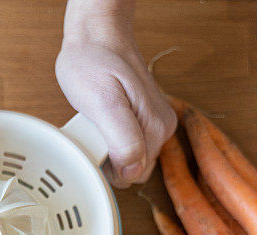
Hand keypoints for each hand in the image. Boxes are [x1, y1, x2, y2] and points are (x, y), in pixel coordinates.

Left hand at [56, 0, 175, 187]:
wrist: (97, 36)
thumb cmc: (94, 62)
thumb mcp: (102, 102)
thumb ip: (122, 139)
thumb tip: (132, 169)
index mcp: (156, 127)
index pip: (134, 175)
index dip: (109, 168)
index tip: (95, 146)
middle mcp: (162, 127)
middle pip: (135, 169)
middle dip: (111, 160)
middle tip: (95, 132)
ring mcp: (156, 122)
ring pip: (132, 159)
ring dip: (111, 149)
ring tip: (98, 124)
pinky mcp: (146, 118)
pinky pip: (130, 144)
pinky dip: (112, 139)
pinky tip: (103, 122)